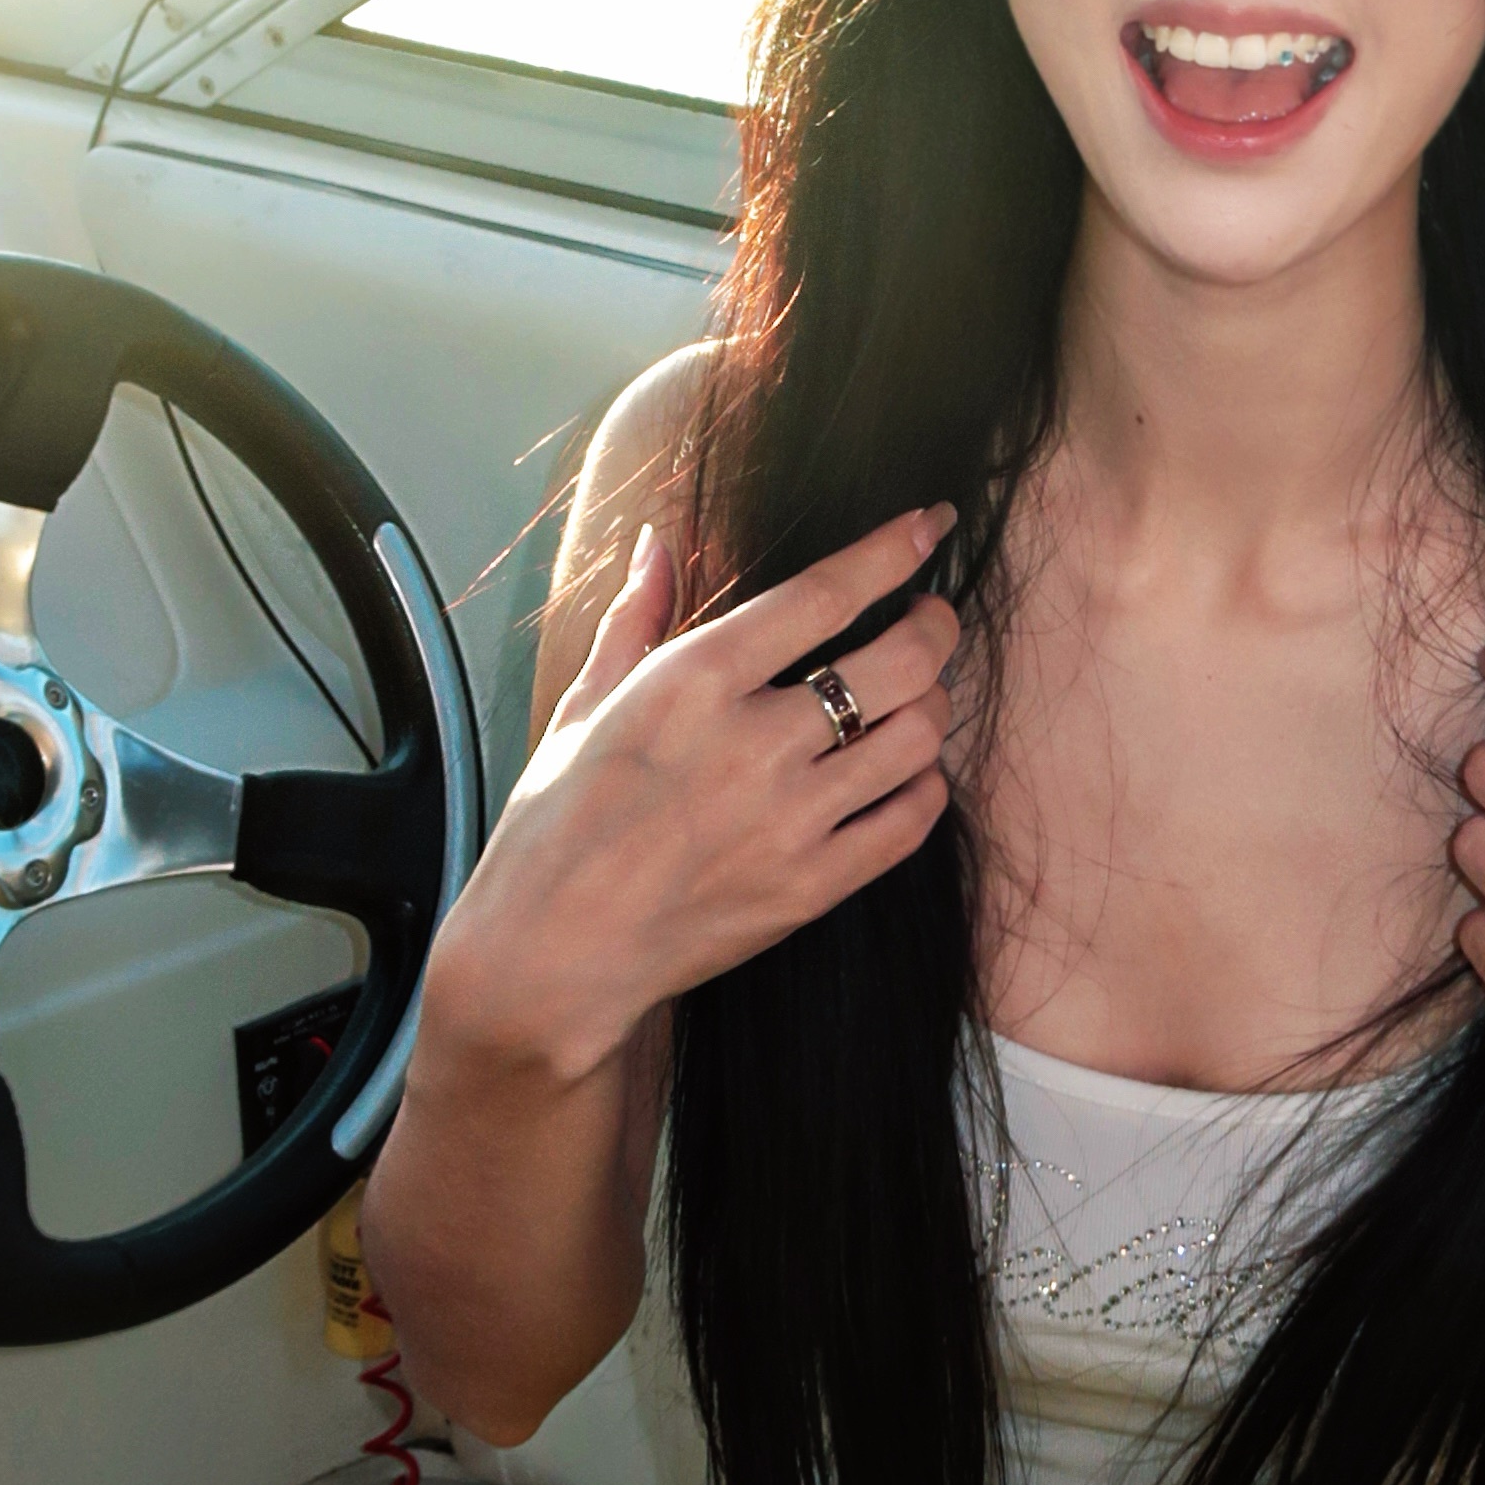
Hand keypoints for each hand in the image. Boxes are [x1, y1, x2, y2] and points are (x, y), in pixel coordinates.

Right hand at [423, 504, 959, 1091]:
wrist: (549, 958)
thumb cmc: (555, 825)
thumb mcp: (583, 707)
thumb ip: (635, 618)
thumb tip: (656, 542)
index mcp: (694, 683)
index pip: (826, 595)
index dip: (893, 551)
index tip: (929, 526)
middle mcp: (753, 744)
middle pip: (900, 663)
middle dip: (935, 625)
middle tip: (931, 617)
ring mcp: (791, 822)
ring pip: (918, 737)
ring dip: (933, 703)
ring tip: (917, 694)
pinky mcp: (811, 889)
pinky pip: (910, 821)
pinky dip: (926, 784)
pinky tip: (907, 770)